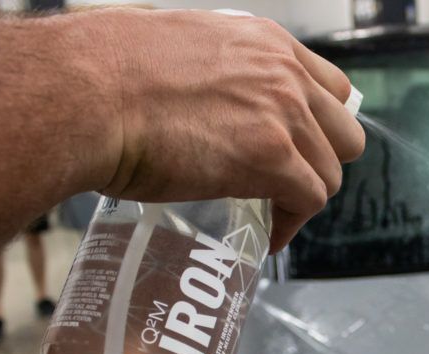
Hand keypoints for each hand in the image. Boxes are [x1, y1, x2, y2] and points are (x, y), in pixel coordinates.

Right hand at [92, 9, 364, 251]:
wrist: (84, 93)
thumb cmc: (103, 71)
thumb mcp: (175, 47)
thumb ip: (209, 70)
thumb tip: (195, 96)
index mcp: (265, 41)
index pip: (329, 88)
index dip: (316, 126)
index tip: (295, 150)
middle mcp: (285, 73)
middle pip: (343, 133)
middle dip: (319, 163)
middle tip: (285, 184)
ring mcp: (283, 116)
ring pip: (330, 173)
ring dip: (302, 198)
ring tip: (271, 215)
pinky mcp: (272, 158)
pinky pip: (309, 200)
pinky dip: (290, 224)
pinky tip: (267, 236)